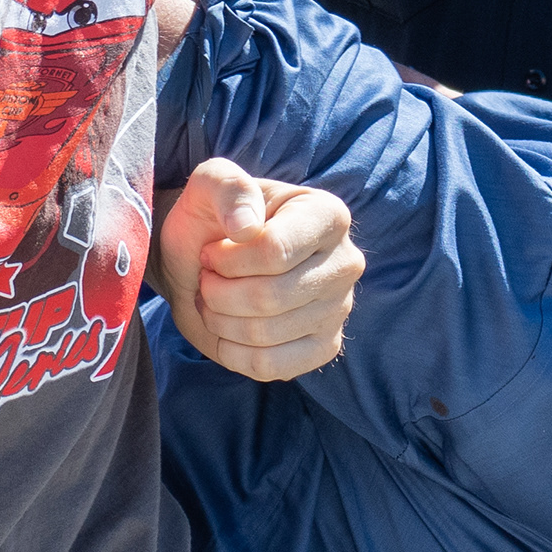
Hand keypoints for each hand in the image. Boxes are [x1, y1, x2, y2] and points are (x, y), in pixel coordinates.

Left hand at [154, 156, 361, 379]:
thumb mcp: (209, 185)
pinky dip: (234, 353)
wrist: (206, 262)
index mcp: (328, 215)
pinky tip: (227, 331)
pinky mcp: (324, 347)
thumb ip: (227, 188)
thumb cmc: (212, 219)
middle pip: (270, 297)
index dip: (227, 259)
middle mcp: (346, 262)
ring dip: (221, 320)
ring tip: (214, 301)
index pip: (275, 251)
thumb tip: (246, 227)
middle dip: (219, 292)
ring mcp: (339, 308)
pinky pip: (271, 366)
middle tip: (206, 279)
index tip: (211, 250)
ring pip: (266, 334)